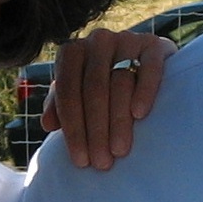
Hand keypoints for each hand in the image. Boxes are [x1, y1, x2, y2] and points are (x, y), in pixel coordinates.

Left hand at [42, 28, 174, 169]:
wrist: (144, 67)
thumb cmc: (104, 88)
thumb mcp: (77, 96)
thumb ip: (60, 106)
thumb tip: (47, 124)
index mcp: (72, 52)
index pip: (66, 90)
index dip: (72, 127)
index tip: (80, 160)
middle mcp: (97, 41)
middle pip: (92, 88)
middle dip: (95, 130)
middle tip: (101, 162)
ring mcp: (126, 39)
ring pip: (119, 81)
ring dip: (118, 120)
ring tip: (119, 151)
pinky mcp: (154, 44)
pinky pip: (149, 67)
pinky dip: (144, 90)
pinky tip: (139, 114)